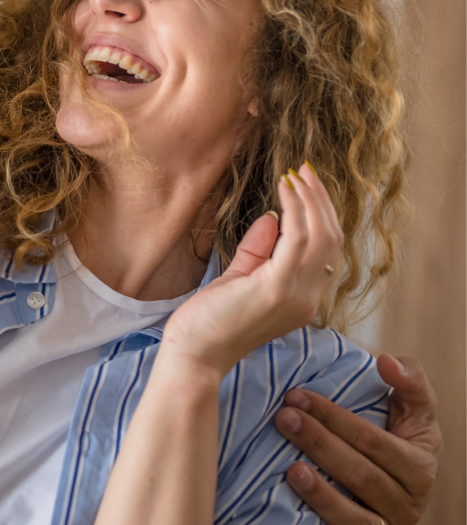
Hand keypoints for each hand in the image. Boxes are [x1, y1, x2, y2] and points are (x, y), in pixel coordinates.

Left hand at [162, 163, 341, 377]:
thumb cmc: (210, 321)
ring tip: (297, 174)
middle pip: (331, 239)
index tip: (305, 185)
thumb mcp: (239, 278)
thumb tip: (272, 218)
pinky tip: (284, 189)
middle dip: (320, 201)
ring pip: (321, 236)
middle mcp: (309, 298)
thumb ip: (258, 250)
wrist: (194, 354)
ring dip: (311, 200)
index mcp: (303, 297)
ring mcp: (297, 295)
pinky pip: (297, 239)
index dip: (321, 214)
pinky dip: (295, 210)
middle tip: (306, 170)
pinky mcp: (277, 288)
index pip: (327, 250)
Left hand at [275, 354, 440, 524]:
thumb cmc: (398, 434)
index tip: (296, 396)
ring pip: (356, 520)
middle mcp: (408, 505)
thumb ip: (408, 380)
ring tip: (290, 471)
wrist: (399, 479)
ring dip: (322, 497)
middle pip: (360, 476)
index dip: (334, 417)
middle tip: (283, 419)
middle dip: (319, 445)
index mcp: (419, 467)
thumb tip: (387, 361)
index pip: (372, 441)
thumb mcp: (414, 406)